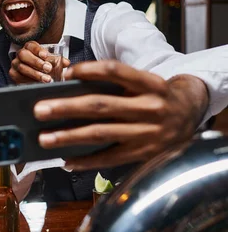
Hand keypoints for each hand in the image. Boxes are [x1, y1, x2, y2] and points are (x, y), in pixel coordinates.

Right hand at [9, 41, 69, 83]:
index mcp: (29, 47)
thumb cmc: (42, 64)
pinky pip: (18, 77)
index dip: (37, 50)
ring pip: (22, 67)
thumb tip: (66, 62)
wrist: (33, 74)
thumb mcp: (50, 60)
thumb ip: (58, 60)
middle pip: (23, 55)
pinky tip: (37, 83)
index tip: (45, 55)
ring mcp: (15, 64)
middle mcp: (20, 54)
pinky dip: (29, 80)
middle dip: (36, 62)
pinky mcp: (13, 74)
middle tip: (48, 68)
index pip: (31, 45)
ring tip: (46, 79)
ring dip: (35, 74)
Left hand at [35, 61, 207, 169]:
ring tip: (44, 138)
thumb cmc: (155, 94)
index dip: (89, 70)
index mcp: (149, 83)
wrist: (192, 112)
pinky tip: (67, 161)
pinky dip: (87, 161)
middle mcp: (149, 107)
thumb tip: (69, 91)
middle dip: (66, 107)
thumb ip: (115, 85)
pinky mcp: (144, 153)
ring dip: (69, 137)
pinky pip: (111, 158)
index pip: (116, 71)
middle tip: (38, 110)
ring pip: (101, 133)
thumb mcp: (143, 83)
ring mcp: (148, 132)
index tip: (66, 73)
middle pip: (101, 105)